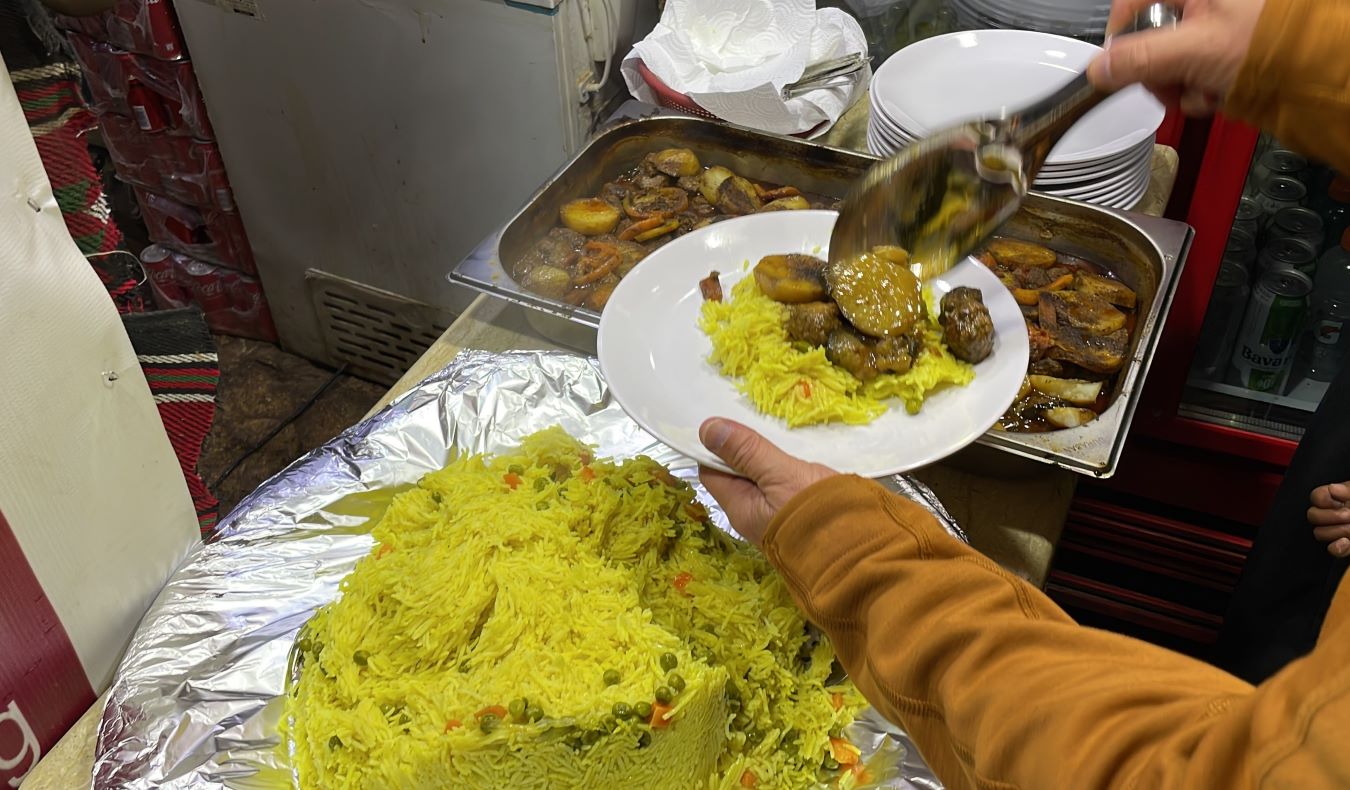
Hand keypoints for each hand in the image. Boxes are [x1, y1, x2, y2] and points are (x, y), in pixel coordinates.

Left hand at [697, 418, 836, 545]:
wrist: (866, 554)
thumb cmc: (822, 515)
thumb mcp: (782, 476)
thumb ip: (748, 452)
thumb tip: (708, 429)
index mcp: (741, 508)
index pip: (712, 472)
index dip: (715, 446)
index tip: (731, 420)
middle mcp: (754, 517)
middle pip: (736, 477)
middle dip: (744, 450)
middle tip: (760, 422)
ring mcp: (778, 518)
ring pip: (762, 481)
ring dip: (769, 459)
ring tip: (781, 435)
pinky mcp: (801, 516)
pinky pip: (784, 488)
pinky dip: (787, 470)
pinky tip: (800, 457)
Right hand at [1087, 0, 1264, 115]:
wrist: (1318, 76)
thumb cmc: (1273, 44)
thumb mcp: (1194, 49)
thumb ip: (1140, 59)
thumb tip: (1098, 69)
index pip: (1133, 2)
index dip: (1120, 35)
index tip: (1116, 64)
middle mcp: (1203, 5)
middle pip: (1150, 39)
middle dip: (1158, 71)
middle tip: (1170, 83)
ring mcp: (1214, 31)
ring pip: (1170, 63)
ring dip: (1180, 87)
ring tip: (1203, 91)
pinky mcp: (1223, 56)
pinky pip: (1193, 76)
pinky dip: (1200, 92)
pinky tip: (1217, 93)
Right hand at [1309, 482, 1349, 557]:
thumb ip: (1348, 489)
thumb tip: (1332, 488)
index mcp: (1340, 498)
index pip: (1316, 497)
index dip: (1323, 499)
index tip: (1338, 500)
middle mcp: (1336, 514)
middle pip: (1312, 516)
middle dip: (1331, 516)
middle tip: (1349, 515)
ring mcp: (1340, 531)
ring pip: (1319, 533)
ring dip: (1338, 531)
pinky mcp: (1345, 547)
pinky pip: (1331, 550)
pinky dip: (1338, 547)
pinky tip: (1346, 541)